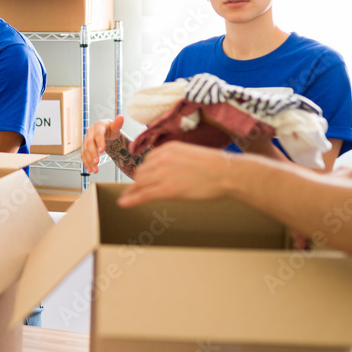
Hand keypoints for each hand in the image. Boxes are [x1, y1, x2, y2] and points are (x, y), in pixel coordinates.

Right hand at [81, 115, 124, 173]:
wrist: (105, 132)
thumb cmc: (111, 129)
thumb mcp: (115, 127)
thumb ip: (118, 124)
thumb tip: (121, 117)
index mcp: (99, 126)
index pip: (98, 134)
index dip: (99, 142)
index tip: (102, 151)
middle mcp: (90, 132)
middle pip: (90, 143)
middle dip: (92, 153)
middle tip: (97, 162)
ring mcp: (86, 139)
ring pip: (85, 150)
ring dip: (89, 160)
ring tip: (95, 169)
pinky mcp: (85, 146)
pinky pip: (84, 155)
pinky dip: (86, 162)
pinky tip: (90, 169)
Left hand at [117, 141, 232, 207]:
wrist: (228, 173)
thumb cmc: (217, 166)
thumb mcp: (192, 154)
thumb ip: (177, 159)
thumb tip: (173, 170)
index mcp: (169, 148)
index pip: (148, 160)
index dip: (144, 172)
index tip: (141, 178)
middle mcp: (162, 158)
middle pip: (141, 172)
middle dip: (138, 182)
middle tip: (134, 191)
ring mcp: (163, 174)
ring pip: (140, 183)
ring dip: (133, 191)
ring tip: (127, 198)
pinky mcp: (167, 189)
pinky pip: (143, 194)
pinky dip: (131, 199)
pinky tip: (123, 203)